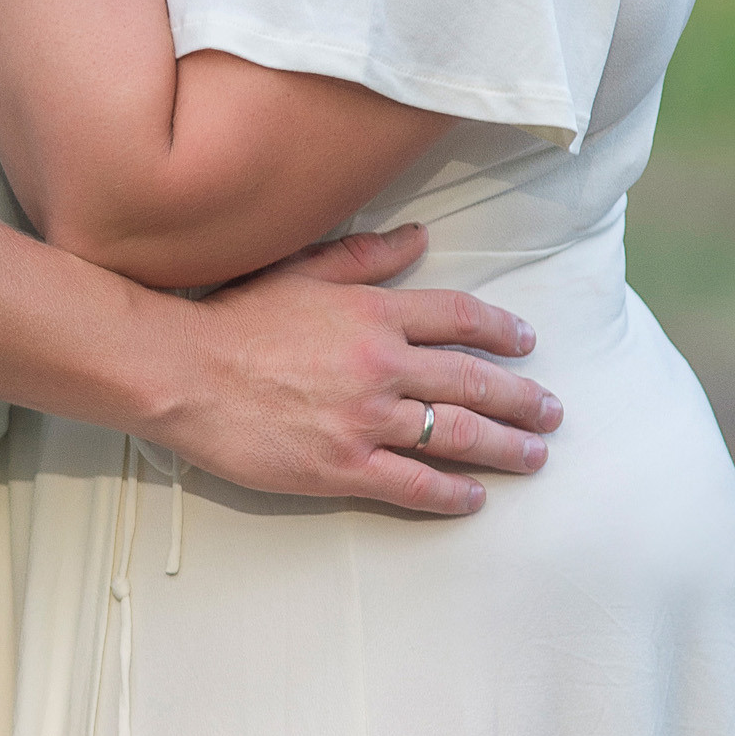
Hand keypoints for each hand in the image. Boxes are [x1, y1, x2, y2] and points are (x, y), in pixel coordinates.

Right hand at [165, 225, 561, 516]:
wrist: (181, 373)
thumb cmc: (234, 319)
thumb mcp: (303, 271)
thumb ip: (366, 256)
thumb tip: (418, 236)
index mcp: (374, 313)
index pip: (460, 319)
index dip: (502, 331)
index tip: (527, 344)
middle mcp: (382, 366)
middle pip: (474, 382)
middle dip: (523, 399)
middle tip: (553, 412)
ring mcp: (365, 420)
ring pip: (457, 436)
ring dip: (505, 448)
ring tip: (534, 456)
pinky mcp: (343, 467)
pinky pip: (415, 484)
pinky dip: (452, 494)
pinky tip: (475, 499)